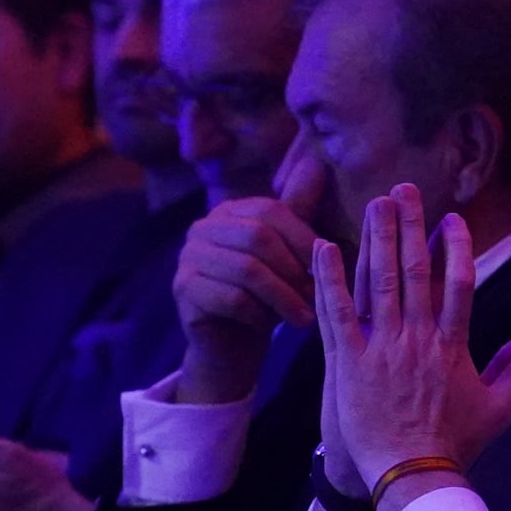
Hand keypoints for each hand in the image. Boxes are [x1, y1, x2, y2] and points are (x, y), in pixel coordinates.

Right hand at [171, 153, 327, 403]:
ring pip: (246, 270)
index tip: (329, 267)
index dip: (303, 238)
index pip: (270, 211)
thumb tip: (315, 163)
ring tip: (305, 318)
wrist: (230, 346)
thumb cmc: (265, 296)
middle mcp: (202, 227)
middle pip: (257, 237)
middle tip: (317, 297)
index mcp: (229, 211)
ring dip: (283, 297)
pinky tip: (271, 327)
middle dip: (294, 269)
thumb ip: (299, 213)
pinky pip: (230, 298)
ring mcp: (187, 257)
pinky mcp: (182, 289)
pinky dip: (259, 314)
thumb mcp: (287, 254)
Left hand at [311, 185, 510, 510]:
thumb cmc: (455, 445)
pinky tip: (323, 248)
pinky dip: (329, 279)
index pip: (457, 284)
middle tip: (403, 190)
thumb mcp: (499, 407)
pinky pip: (337, 313)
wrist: (412, 476)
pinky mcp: (349, 363)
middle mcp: (417, 339)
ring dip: (376, 239)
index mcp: (451, 346)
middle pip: (415, 271)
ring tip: (372, 204)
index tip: (451, 219)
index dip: (455, 248)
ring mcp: (381, 349)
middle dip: (409, 226)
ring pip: (378, 282)